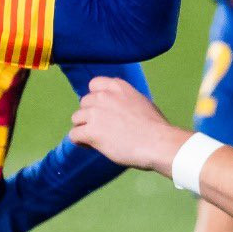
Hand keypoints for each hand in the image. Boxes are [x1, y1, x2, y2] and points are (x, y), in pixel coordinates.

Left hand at [70, 76, 188, 172]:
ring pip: (76, 118)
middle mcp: (104, 96)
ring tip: (96, 139)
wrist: (158, 143)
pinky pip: (74, 135)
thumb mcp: (141, 102)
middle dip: (90, 115)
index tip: (102, 110)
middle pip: (84, 103)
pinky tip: (91, 146)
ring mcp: (95, 113)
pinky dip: (80, 142)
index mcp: (118, 86)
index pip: (94, 84)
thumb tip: (119, 109)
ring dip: (84, 128)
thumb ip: (124, 100)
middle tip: (101, 128)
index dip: (96, 99)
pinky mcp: (91, 131)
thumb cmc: (156, 127)